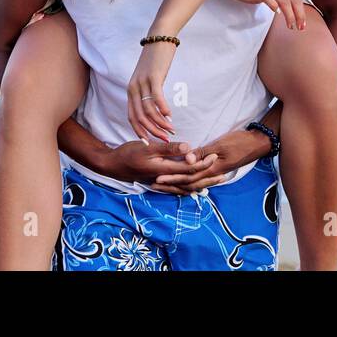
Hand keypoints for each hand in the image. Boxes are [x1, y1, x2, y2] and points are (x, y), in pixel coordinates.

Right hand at [101, 138, 217, 184]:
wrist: (112, 165)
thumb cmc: (128, 153)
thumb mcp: (148, 147)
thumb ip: (168, 149)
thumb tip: (189, 149)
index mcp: (164, 170)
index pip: (189, 169)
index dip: (203, 163)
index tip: (215, 156)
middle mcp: (164, 180)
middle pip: (190, 180)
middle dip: (207, 176)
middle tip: (223, 173)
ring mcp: (161, 183)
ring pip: (185, 187)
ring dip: (200, 184)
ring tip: (214, 183)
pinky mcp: (158, 182)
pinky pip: (176, 188)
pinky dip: (188, 188)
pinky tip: (194, 188)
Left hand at [126, 41, 177, 140]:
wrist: (159, 37)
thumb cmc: (156, 59)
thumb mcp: (148, 78)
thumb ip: (148, 93)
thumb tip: (156, 110)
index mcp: (131, 90)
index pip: (131, 117)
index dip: (139, 132)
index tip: (149, 143)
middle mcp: (133, 88)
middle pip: (140, 117)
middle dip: (152, 132)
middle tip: (164, 140)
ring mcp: (142, 82)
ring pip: (149, 110)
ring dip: (161, 123)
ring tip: (171, 129)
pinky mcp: (153, 76)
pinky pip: (156, 97)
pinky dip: (163, 109)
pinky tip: (170, 115)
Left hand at [149, 126, 267, 193]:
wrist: (257, 143)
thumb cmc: (239, 141)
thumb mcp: (220, 144)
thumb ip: (203, 153)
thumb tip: (186, 160)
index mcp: (212, 168)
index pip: (188, 176)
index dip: (172, 178)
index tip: (157, 178)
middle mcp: (212, 173)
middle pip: (188, 183)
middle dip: (171, 184)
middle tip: (155, 184)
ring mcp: (216, 172)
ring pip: (194, 182)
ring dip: (179, 184)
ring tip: (165, 184)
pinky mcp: (218, 168)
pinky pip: (201, 178)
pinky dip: (190, 181)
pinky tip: (184, 181)